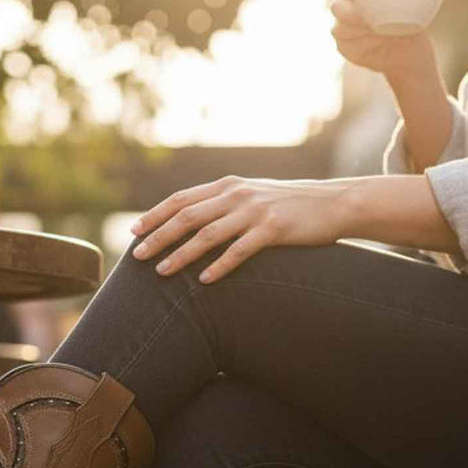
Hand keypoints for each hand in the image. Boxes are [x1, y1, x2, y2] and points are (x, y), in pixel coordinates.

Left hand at [131, 176, 354, 283]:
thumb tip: (193, 220)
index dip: (155, 215)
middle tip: (138, 256)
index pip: (181, 198)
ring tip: (162, 272)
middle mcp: (236, 195)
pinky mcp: (273, 229)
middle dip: (159, 236)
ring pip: (208, 234)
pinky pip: (239, 250)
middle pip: (187, 216)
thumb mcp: (253, 196)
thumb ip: (224, 204)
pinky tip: (203, 281)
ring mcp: (254, 211)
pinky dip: (219, 266)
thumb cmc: (290, 205)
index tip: (134, 231)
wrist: (333, 203)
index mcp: (227, 186)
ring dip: (181, 254)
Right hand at [330, 0, 434, 81]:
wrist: (408, 48)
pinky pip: (343, 46)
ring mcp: (344, 28)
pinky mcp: (345, 46)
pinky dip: (359, 46)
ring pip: (338, 29)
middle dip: (350, 12)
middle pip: (336, 7)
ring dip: (357, 31)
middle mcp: (347, 7)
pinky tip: (375, 45)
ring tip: (377, 32)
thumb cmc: (411, 16)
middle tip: (369, 18)